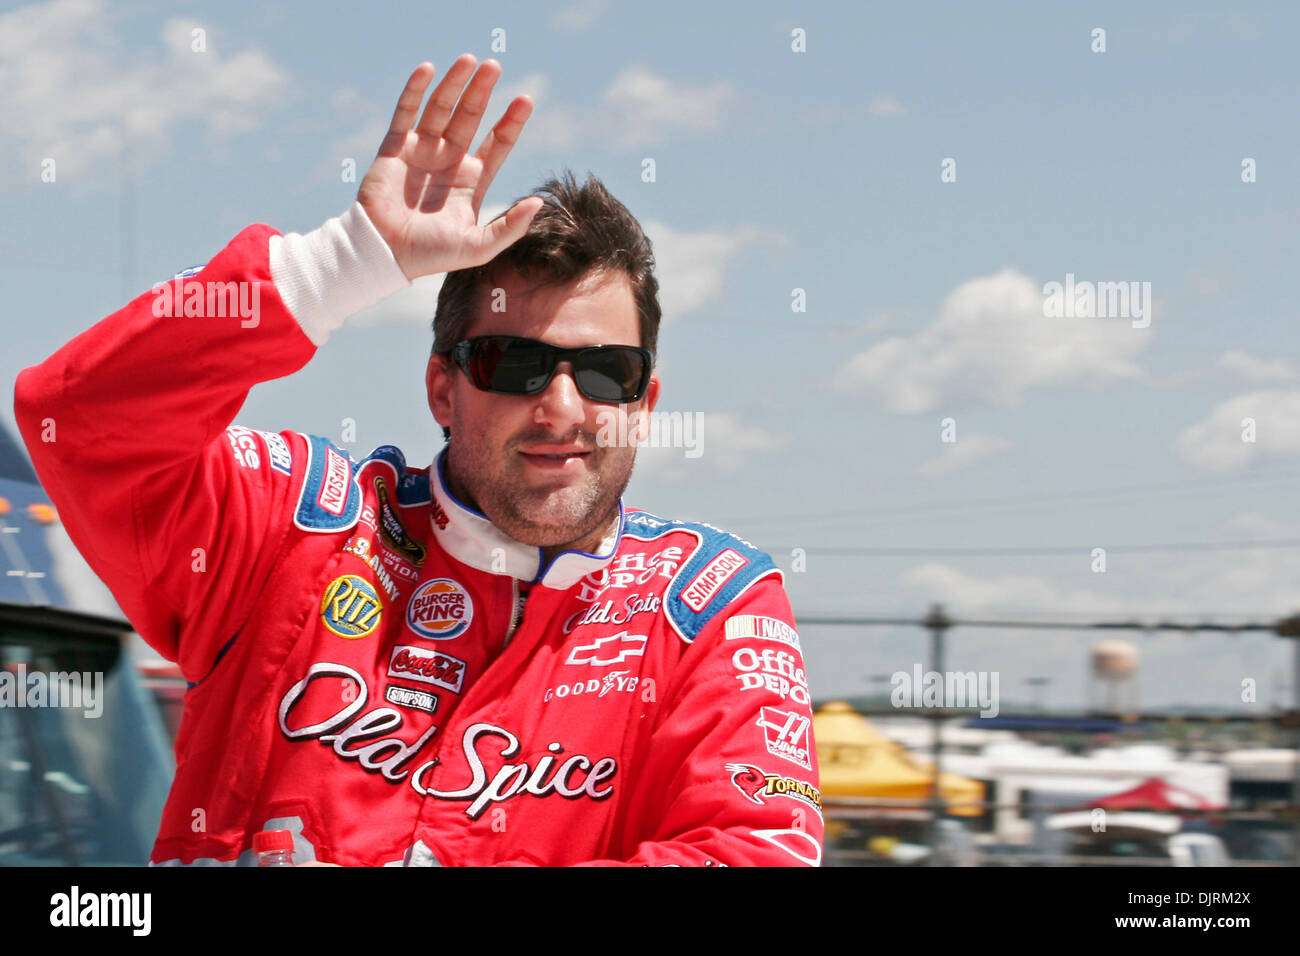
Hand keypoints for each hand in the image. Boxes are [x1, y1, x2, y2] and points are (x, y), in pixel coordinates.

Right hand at [357, 56, 543, 280]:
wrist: (384, 253)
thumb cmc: (431, 254)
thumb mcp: (479, 247)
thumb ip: (510, 227)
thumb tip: (540, 203)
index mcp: (472, 180)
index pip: (497, 143)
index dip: (511, 122)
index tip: (525, 100)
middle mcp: (449, 160)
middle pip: (470, 117)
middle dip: (483, 92)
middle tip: (495, 66)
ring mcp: (422, 151)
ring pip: (441, 108)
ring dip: (454, 84)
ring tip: (469, 60)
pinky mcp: (395, 147)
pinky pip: (406, 112)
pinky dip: (415, 89)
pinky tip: (428, 69)